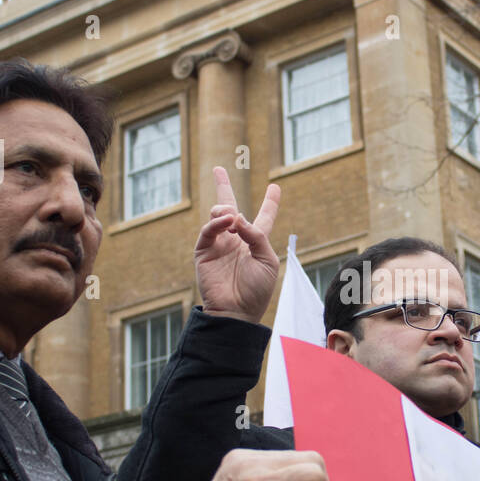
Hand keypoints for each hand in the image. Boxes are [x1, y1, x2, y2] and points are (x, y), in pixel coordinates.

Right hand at [193, 167, 280, 323]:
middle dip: (223, 187)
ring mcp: (219, 244)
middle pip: (231, 208)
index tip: (275, 187)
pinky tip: (226, 221)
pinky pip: (208, 230)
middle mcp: (237, 240)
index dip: (270, 203)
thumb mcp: (268, 261)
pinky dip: (217, 222)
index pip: (264, 217)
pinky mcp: (204, 251)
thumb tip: (238, 217)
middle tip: (218, 169)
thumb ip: (257, 235)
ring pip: (218, 215)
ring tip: (231, 216)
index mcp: (256, 243)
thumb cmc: (256, 290)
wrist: (236, 311)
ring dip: (226, 210)